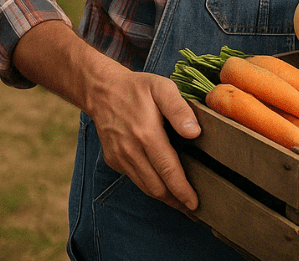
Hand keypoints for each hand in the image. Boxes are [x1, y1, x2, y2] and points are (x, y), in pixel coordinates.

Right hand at [12, 21, 201, 210]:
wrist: (103, 91)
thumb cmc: (139, 88)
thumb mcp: (163, 89)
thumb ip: (180, 110)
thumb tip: (194, 133)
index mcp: (146, 134)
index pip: (168, 169)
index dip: (182, 189)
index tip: (194, 203)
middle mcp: (130, 151)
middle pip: (156, 186)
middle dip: (176, 200)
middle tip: (194, 209)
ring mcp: (120, 158)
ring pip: (145, 186)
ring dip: (164, 197)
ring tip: (182, 204)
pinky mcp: (114, 160)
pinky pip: (135, 178)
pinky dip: (150, 186)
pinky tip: (164, 187)